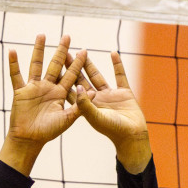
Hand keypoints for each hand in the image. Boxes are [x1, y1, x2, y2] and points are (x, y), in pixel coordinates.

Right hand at [0, 34, 85, 175]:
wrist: (29, 140)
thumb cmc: (48, 133)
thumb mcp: (67, 120)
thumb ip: (80, 106)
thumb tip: (94, 92)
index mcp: (60, 93)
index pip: (71, 75)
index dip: (77, 63)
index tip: (84, 50)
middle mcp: (48, 87)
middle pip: (55, 65)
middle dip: (61, 51)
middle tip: (67, 36)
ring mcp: (33, 88)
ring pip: (36, 65)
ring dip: (38, 50)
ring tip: (42, 35)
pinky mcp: (20, 92)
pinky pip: (16, 76)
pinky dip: (13, 64)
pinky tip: (13, 51)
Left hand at [76, 51, 151, 172]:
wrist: (132, 135)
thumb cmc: (112, 130)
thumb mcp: (95, 117)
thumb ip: (85, 104)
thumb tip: (76, 87)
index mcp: (86, 106)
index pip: (71, 90)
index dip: (64, 78)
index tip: (55, 66)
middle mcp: (95, 100)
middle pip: (82, 80)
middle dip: (74, 67)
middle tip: (66, 53)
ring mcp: (109, 95)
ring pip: (97, 76)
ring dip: (90, 64)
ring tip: (84, 51)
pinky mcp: (123, 92)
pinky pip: (119, 75)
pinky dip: (117, 64)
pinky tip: (113, 53)